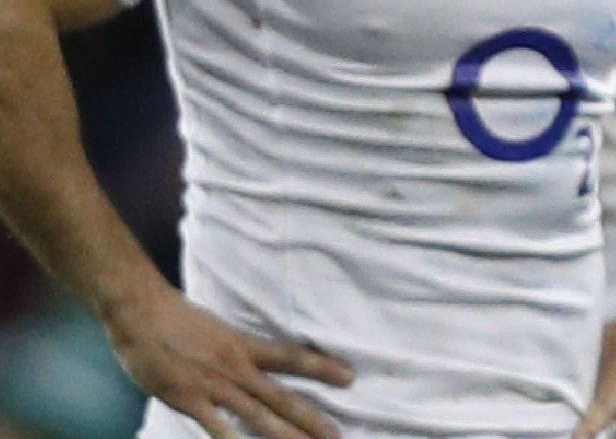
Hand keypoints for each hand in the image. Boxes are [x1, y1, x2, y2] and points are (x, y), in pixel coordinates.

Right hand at [106, 284, 352, 438]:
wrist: (140, 313)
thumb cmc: (175, 319)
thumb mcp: (217, 329)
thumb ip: (235, 348)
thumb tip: (252, 360)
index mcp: (245, 346)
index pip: (293, 357)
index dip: (323, 367)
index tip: (350, 378)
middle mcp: (237, 367)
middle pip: (282, 396)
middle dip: (311, 418)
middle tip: (337, 434)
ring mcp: (215, 386)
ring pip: (258, 416)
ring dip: (285, 435)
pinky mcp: (190, 400)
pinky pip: (216, 427)